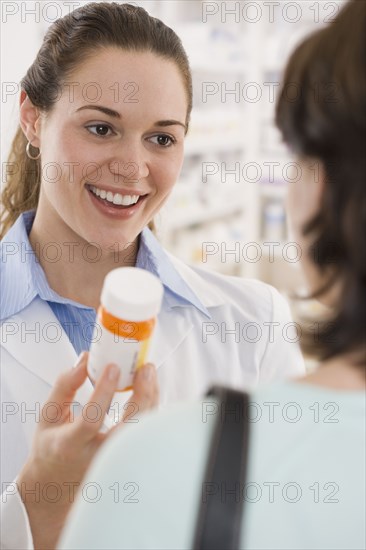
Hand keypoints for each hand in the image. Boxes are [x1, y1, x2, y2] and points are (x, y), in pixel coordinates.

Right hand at [17, 352, 157, 549]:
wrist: (57, 482)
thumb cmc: (52, 446)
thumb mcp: (48, 415)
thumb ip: (65, 386)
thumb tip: (86, 359)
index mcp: (70, 445)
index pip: (91, 419)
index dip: (103, 392)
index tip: (112, 367)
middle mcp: (96, 456)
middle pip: (128, 428)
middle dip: (142, 395)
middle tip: (145, 368)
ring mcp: (115, 460)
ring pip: (142, 430)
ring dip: (150, 399)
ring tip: (147, 373)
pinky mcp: (128, 458)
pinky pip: (145, 432)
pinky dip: (150, 408)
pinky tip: (148, 389)